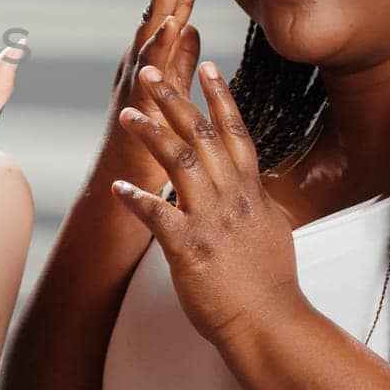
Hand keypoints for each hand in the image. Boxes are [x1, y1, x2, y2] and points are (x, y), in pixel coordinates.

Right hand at [106, 0, 204, 186]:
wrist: (119, 185)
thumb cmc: (147, 145)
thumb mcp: (169, 95)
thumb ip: (178, 63)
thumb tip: (190, 29)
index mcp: (153, 57)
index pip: (174, 5)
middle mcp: (141, 59)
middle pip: (163, 4)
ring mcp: (136, 75)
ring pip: (153, 24)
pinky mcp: (136, 99)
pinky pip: (149, 68)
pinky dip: (158, 43)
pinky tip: (170, 21)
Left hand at [111, 61, 307, 346]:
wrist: (270, 324)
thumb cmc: (269, 283)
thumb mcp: (273, 229)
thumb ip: (259, 201)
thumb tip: (255, 185)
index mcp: (250, 191)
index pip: (235, 132)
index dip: (220, 97)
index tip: (206, 65)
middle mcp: (232, 198)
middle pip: (202, 135)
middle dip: (175, 100)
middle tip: (151, 72)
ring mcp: (211, 221)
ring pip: (179, 163)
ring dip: (151, 135)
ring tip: (127, 114)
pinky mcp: (190, 248)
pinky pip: (158, 215)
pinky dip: (136, 198)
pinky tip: (115, 186)